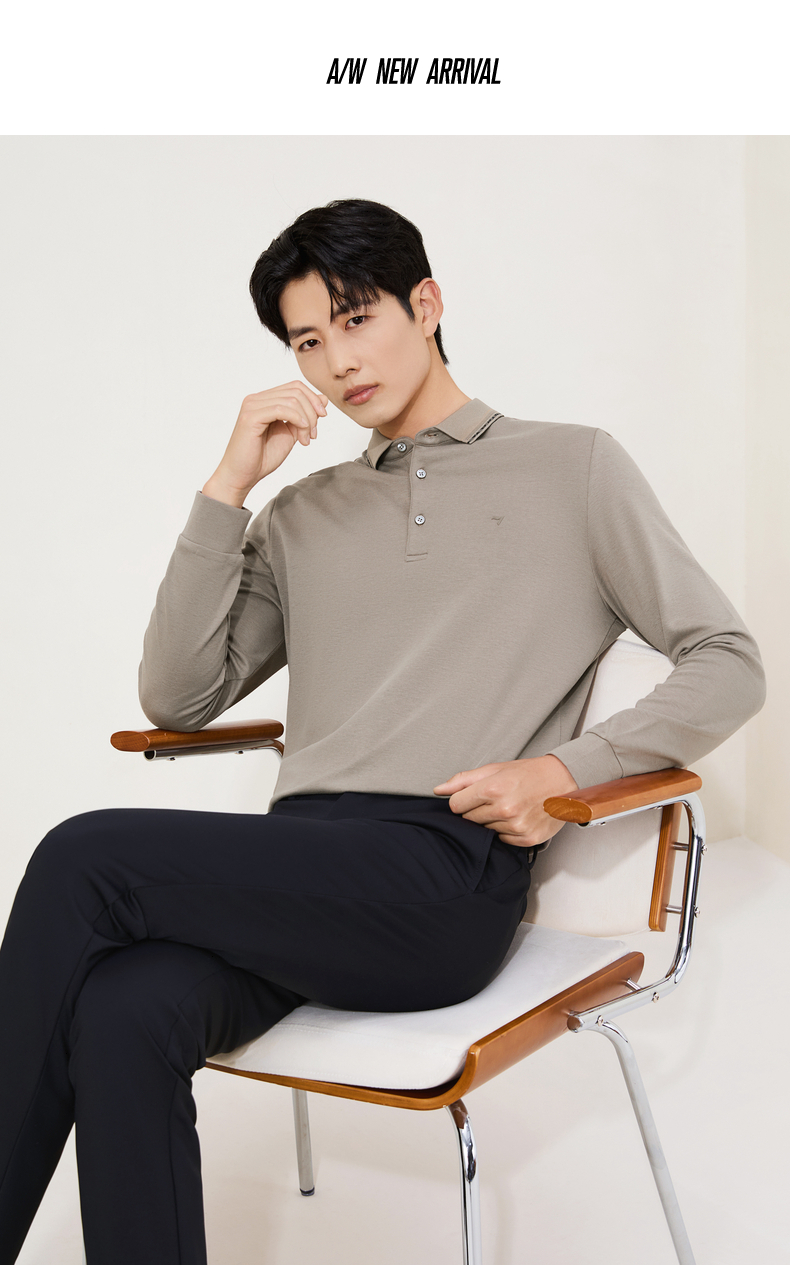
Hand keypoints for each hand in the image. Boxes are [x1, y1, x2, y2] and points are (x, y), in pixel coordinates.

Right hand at [202, 381, 328, 507]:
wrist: (242, 476)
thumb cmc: (263, 457)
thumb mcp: (291, 433)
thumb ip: (304, 416)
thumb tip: (323, 398)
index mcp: (265, 400)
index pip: (295, 386)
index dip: (313, 399)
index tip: (322, 418)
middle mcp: (256, 399)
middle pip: (296, 391)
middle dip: (312, 412)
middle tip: (313, 434)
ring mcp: (252, 406)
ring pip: (292, 400)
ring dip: (306, 420)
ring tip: (306, 440)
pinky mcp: (250, 417)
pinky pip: (281, 409)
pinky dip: (297, 420)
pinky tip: (301, 436)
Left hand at [433, 755, 578, 847]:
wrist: (564, 781)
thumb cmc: (529, 773)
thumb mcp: (495, 769)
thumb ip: (464, 780)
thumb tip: (439, 790)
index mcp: (492, 789)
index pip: (456, 805)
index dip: (462, 800)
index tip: (473, 796)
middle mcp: (504, 809)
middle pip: (469, 819)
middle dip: (477, 810)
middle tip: (496, 799)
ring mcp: (516, 826)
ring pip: (486, 830)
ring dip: (493, 820)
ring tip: (510, 806)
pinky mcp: (527, 838)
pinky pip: (503, 840)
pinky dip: (507, 831)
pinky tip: (518, 817)